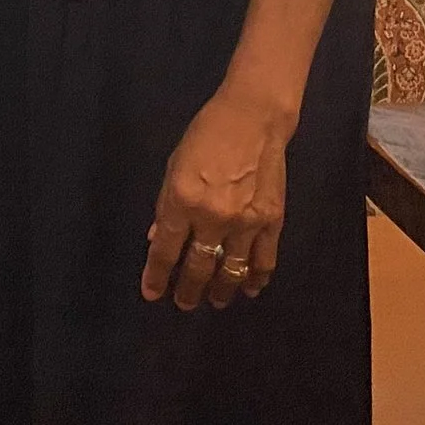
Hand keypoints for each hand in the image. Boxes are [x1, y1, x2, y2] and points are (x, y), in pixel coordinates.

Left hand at [141, 88, 291, 310]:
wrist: (253, 120)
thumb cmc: (205, 137)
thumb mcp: (173, 167)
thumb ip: (164, 206)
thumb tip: (156, 239)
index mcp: (182, 201)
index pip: (165, 250)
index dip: (157, 276)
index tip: (152, 294)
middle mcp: (213, 217)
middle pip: (198, 267)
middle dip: (188, 290)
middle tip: (184, 304)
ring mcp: (246, 223)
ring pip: (232, 271)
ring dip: (221, 291)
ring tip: (214, 301)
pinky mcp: (272, 222)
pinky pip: (264, 261)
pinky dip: (256, 279)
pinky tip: (249, 288)